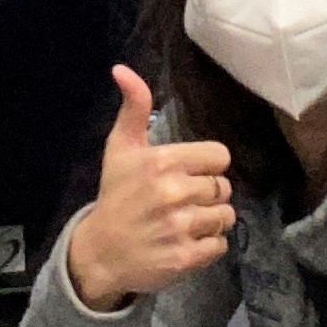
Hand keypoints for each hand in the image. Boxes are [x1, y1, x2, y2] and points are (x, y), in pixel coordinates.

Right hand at [64, 67, 232, 309]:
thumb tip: (122, 69)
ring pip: (226, 217)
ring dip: (211, 220)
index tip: (189, 174)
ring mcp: (181, 227)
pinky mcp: (186, 257)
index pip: (219, 157)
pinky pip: (220, 245)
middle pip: (223, 188)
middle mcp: (174, 193)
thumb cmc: (116, 196)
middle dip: (208, 194)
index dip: (207, 166)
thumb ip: (133, 108)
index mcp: (163, 162)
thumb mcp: (120, 148)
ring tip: (186, 222)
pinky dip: (208, 245)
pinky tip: (186, 241)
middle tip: (183, 201)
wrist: (100, 253)